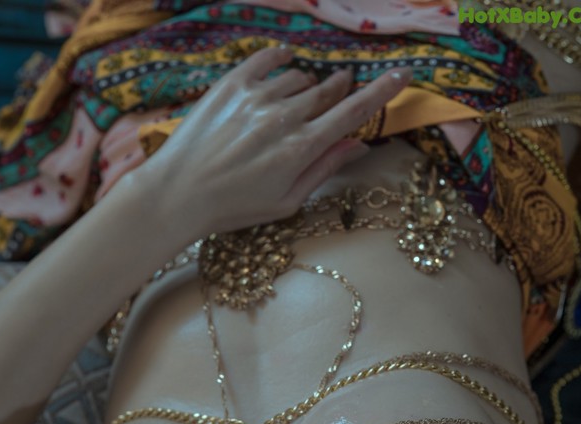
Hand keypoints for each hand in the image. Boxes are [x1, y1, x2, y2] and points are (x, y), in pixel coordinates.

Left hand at [137, 46, 410, 247]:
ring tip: (291, 109)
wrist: (177, 193)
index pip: (352, 113)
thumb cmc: (233, 207)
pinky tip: (284, 66)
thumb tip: (358, 145)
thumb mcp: (286, 202)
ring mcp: (257, 97)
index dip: (382, 93)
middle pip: (328, 91)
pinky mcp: (231, 84)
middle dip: (340, 91)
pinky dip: (282, 61)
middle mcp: (283, 117)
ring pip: (300, 78)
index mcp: (301, 150)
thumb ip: (324, 170)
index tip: (403, 76)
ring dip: (306, 88)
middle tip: (337, 97)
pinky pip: (268, 59)